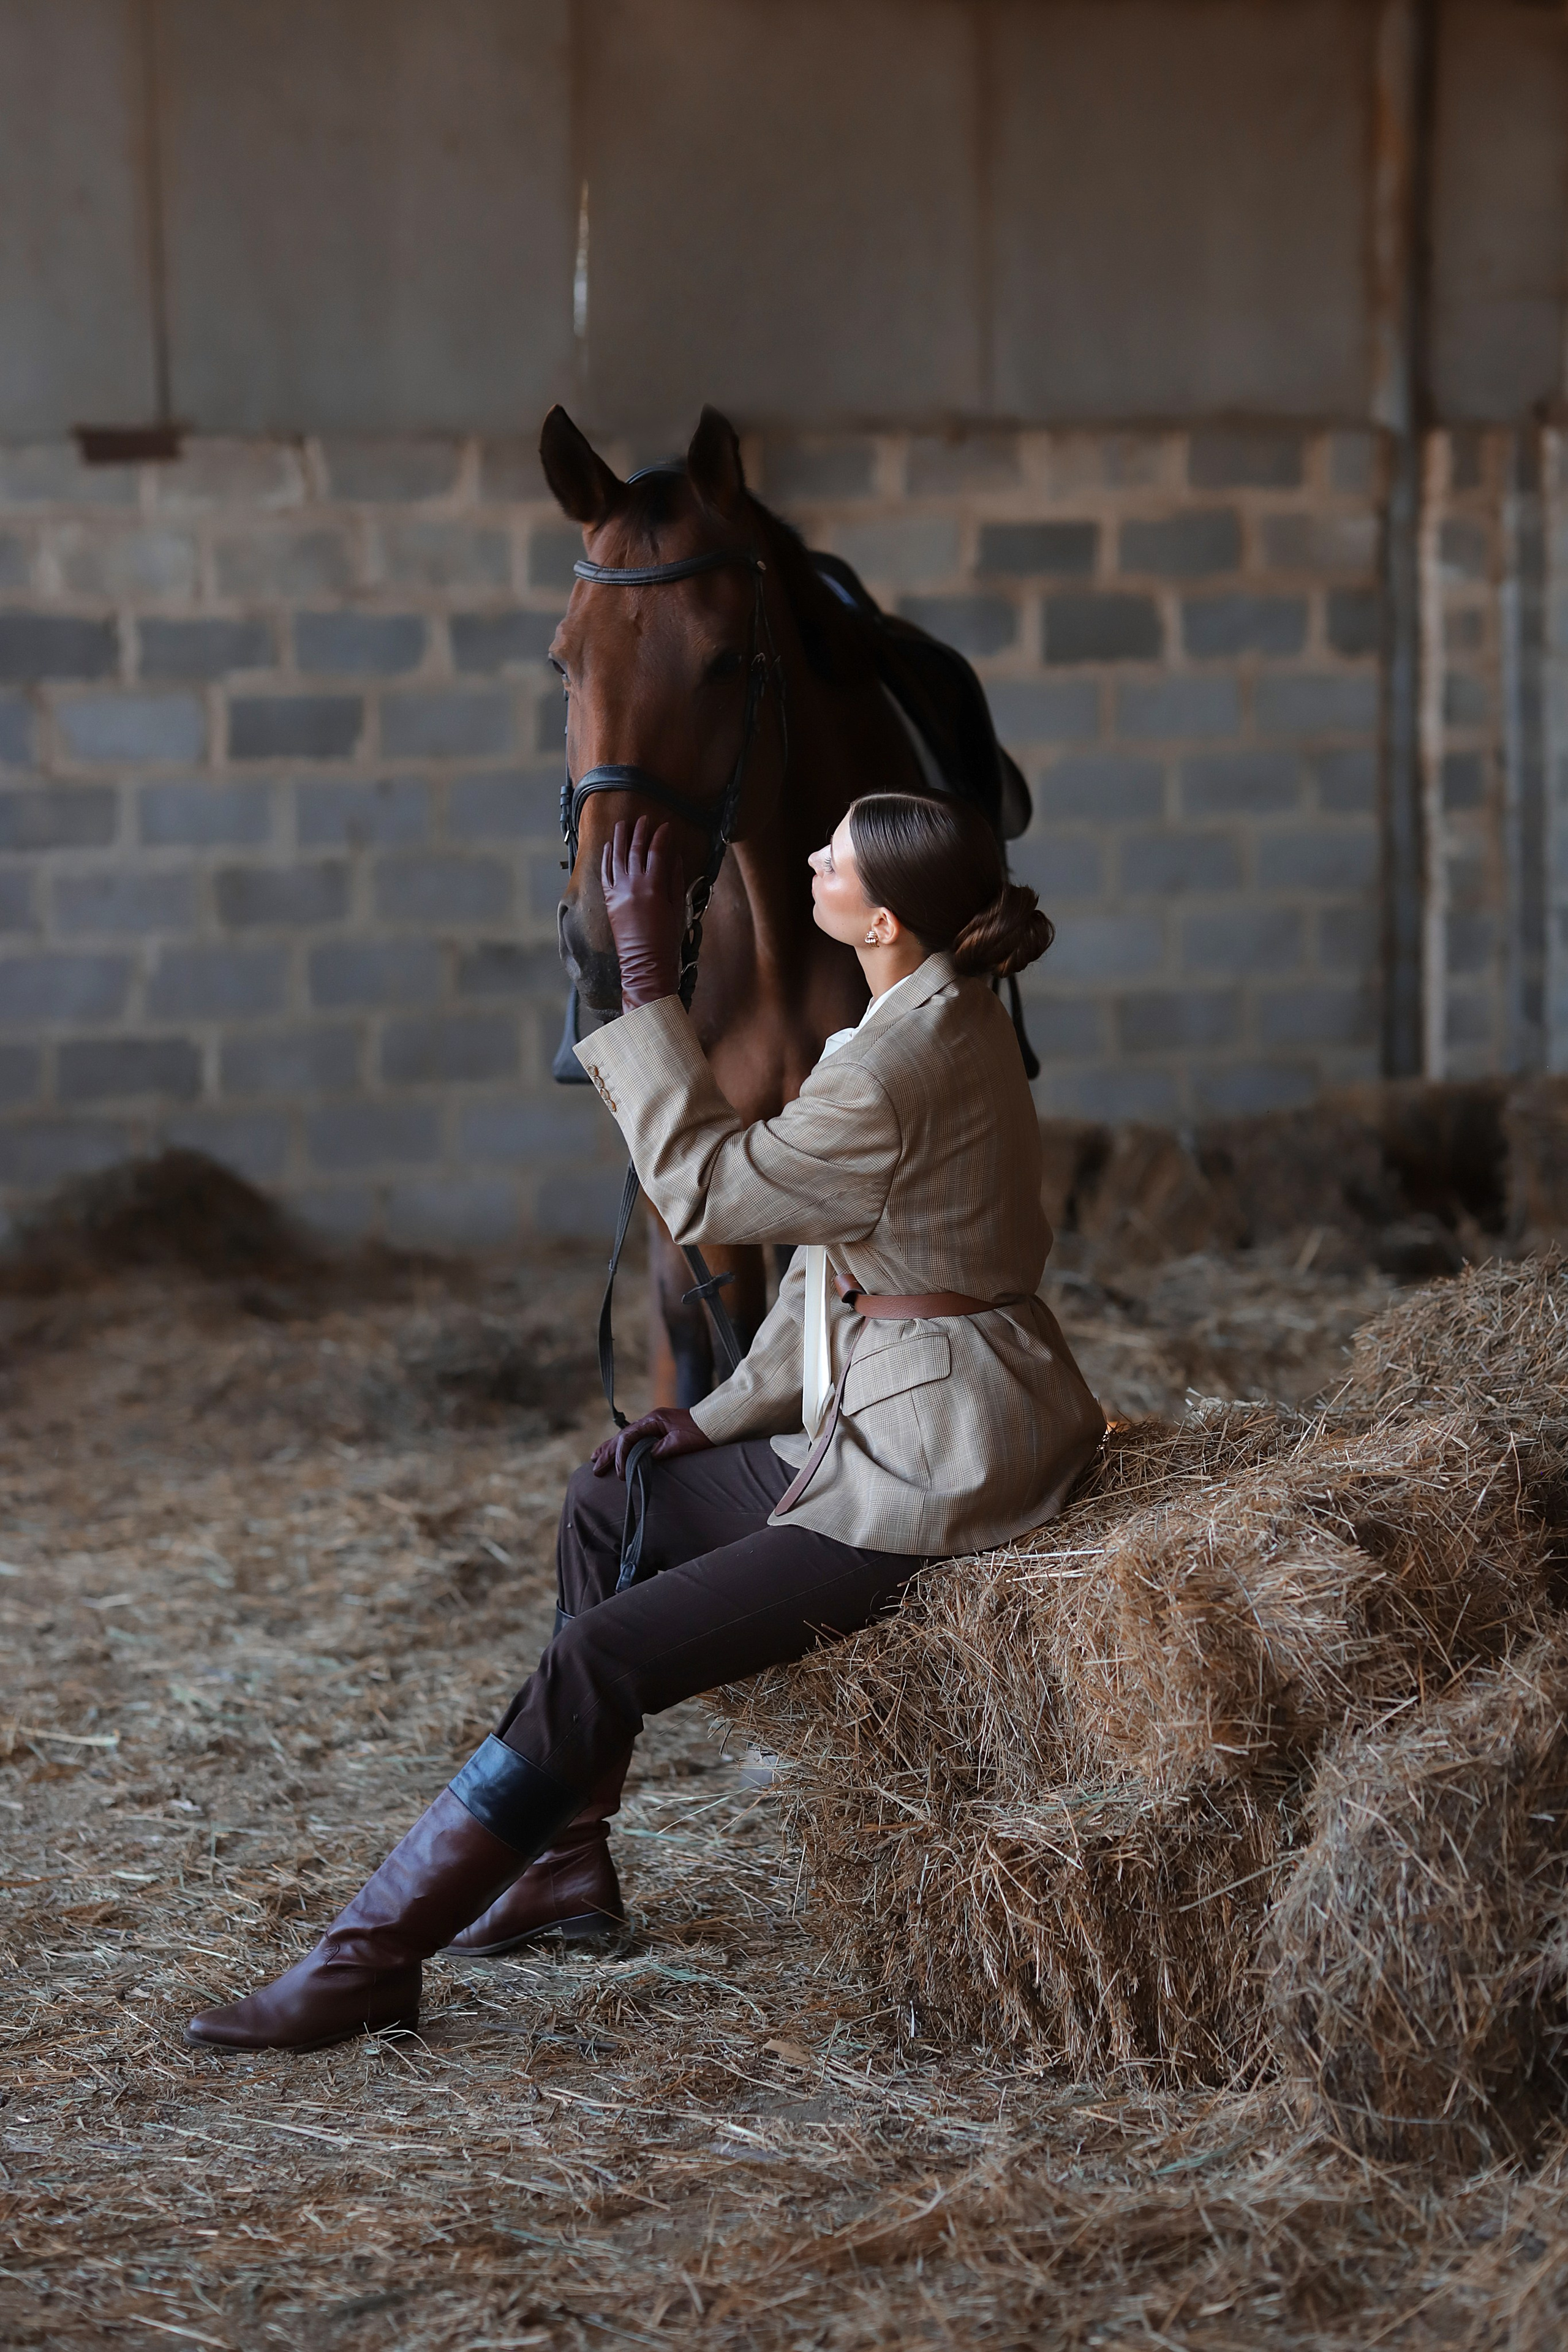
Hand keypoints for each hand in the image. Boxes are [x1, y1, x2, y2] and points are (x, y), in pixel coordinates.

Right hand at [591, 1406, 712, 1479]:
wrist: (718, 1422)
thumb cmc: (701, 1432)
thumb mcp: (679, 1443)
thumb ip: (659, 1450)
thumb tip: (642, 1460)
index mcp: (653, 1420)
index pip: (628, 1438)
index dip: (620, 1457)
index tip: (619, 1474)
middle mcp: (651, 1420)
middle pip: (623, 1437)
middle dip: (607, 1452)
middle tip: (595, 1466)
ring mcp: (655, 1424)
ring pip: (627, 1437)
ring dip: (612, 1448)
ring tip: (596, 1457)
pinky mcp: (661, 1430)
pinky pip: (637, 1439)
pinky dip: (625, 1447)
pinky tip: (619, 1451)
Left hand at [601, 817, 686, 1009]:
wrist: (644, 963)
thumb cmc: (667, 939)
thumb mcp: (678, 907)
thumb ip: (676, 879)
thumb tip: (675, 857)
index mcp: (654, 886)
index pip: (658, 851)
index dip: (662, 836)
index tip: (666, 825)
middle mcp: (633, 884)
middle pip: (636, 849)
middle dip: (640, 831)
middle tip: (645, 819)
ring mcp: (618, 891)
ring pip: (617, 856)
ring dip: (621, 838)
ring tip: (624, 824)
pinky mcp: (609, 900)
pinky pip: (605, 872)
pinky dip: (607, 857)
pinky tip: (609, 846)